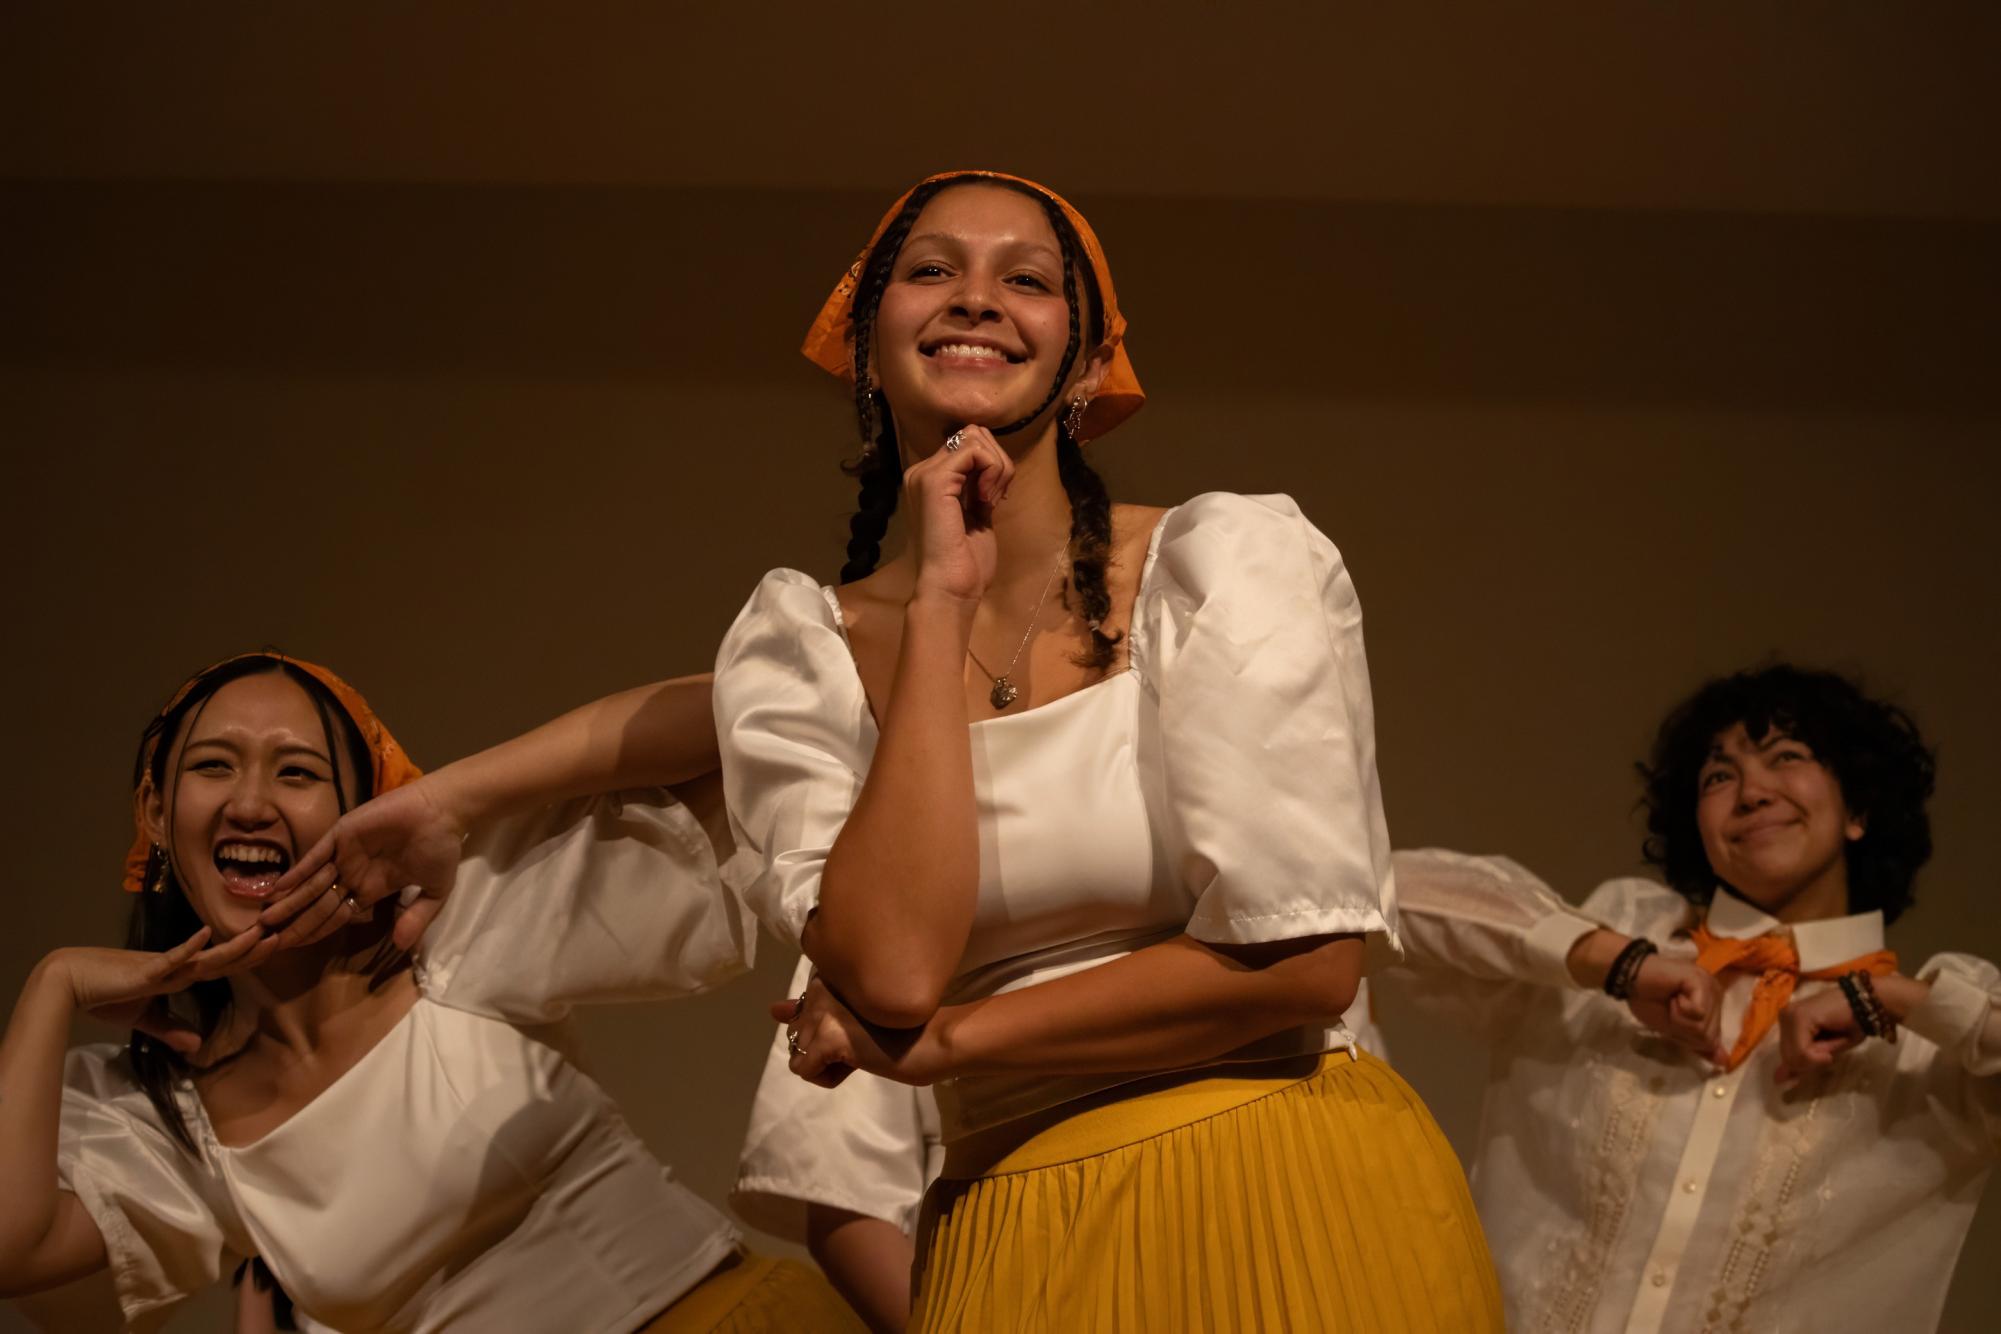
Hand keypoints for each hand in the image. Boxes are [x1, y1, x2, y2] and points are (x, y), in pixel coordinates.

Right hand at [54, 927, 279, 1054]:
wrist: (69, 982)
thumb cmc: (106, 994)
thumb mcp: (143, 1018)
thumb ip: (170, 1028)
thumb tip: (197, 1046)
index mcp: (178, 975)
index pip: (220, 967)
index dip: (246, 958)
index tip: (272, 946)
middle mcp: (176, 966)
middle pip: (222, 959)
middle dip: (252, 949)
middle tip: (282, 934)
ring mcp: (162, 966)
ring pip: (204, 956)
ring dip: (232, 947)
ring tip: (259, 934)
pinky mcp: (144, 970)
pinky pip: (169, 958)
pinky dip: (187, 948)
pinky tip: (204, 935)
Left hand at [260, 777, 467, 952]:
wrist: (443, 812)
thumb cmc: (441, 848)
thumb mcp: (436, 891)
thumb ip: (418, 917)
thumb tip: (401, 947)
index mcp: (374, 889)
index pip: (337, 917)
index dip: (315, 932)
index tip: (292, 949)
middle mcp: (354, 874)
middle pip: (318, 905)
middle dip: (294, 925)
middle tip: (267, 943)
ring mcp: (346, 854)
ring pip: (311, 884)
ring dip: (289, 903)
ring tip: (264, 922)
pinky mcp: (341, 834)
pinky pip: (315, 857)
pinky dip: (297, 873)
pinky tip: (278, 890)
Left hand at [773, 976, 950, 1088]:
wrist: (931, 1041)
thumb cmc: (897, 1029)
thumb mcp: (847, 1016)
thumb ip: (808, 1011)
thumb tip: (772, 1009)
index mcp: (825, 978)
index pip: (799, 1016)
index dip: (826, 1033)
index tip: (857, 1028)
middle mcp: (819, 989)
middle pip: (797, 1038)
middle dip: (825, 1049)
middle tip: (863, 1041)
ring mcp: (823, 1013)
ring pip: (799, 1056)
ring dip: (828, 1063)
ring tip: (862, 1051)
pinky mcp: (828, 1038)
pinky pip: (807, 1073)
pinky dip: (831, 1077)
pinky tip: (857, 1063)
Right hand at [902, 425, 1012, 605]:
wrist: (950, 589)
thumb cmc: (965, 563)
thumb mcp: (976, 515)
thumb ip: (979, 488)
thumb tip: (996, 464)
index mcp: (930, 481)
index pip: (968, 444)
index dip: (992, 465)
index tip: (996, 497)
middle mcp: (921, 472)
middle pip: (973, 434)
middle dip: (997, 461)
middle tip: (996, 497)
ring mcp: (925, 474)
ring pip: (976, 437)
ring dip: (997, 466)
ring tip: (991, 500)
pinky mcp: (934, 479)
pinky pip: (976, 450)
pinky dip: (993, 470)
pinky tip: (987, 499)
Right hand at [1627, 956, 1727, 1066]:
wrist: (1629, 977)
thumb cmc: (1648, 1001)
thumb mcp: (1674, 1029)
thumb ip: (1699, 1044)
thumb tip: (1723, 1063)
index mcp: (1712, 1005)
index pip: (1712, 1039)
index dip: (1687, 1037)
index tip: (1672, 1016)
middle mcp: (1717, 995)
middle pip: (1709, 1036)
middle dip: (1683, 1029)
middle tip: (1669, 1009)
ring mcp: (1710, 987)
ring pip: (1703, 1028)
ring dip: (1679, 1020)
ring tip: (1670, 1001)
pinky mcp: (1701, 982)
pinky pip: (1697, 1014)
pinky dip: (1679, 1011)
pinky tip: (1672, 995)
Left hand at [1775, 985, 1865, 1088]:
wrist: (1869, 1004)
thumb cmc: (1851, 1025)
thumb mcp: (1824, 1050)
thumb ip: (1800, 1062)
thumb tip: (1777, 1080)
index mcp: (1788, 1023)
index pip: (1787, 1056)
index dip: (1808, 1063)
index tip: (1826, 1052)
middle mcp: (1784, 1017)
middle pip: (1789, 1058)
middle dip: (1813, 1061)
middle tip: (1831, 1044)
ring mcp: (1790, 1015)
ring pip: (1794, 1057)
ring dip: (1818, 1058)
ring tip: (1832, 1040)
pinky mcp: (1800, 1017)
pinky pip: (1802, 1051)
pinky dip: (1819, 1055)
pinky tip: (1831, 1044)